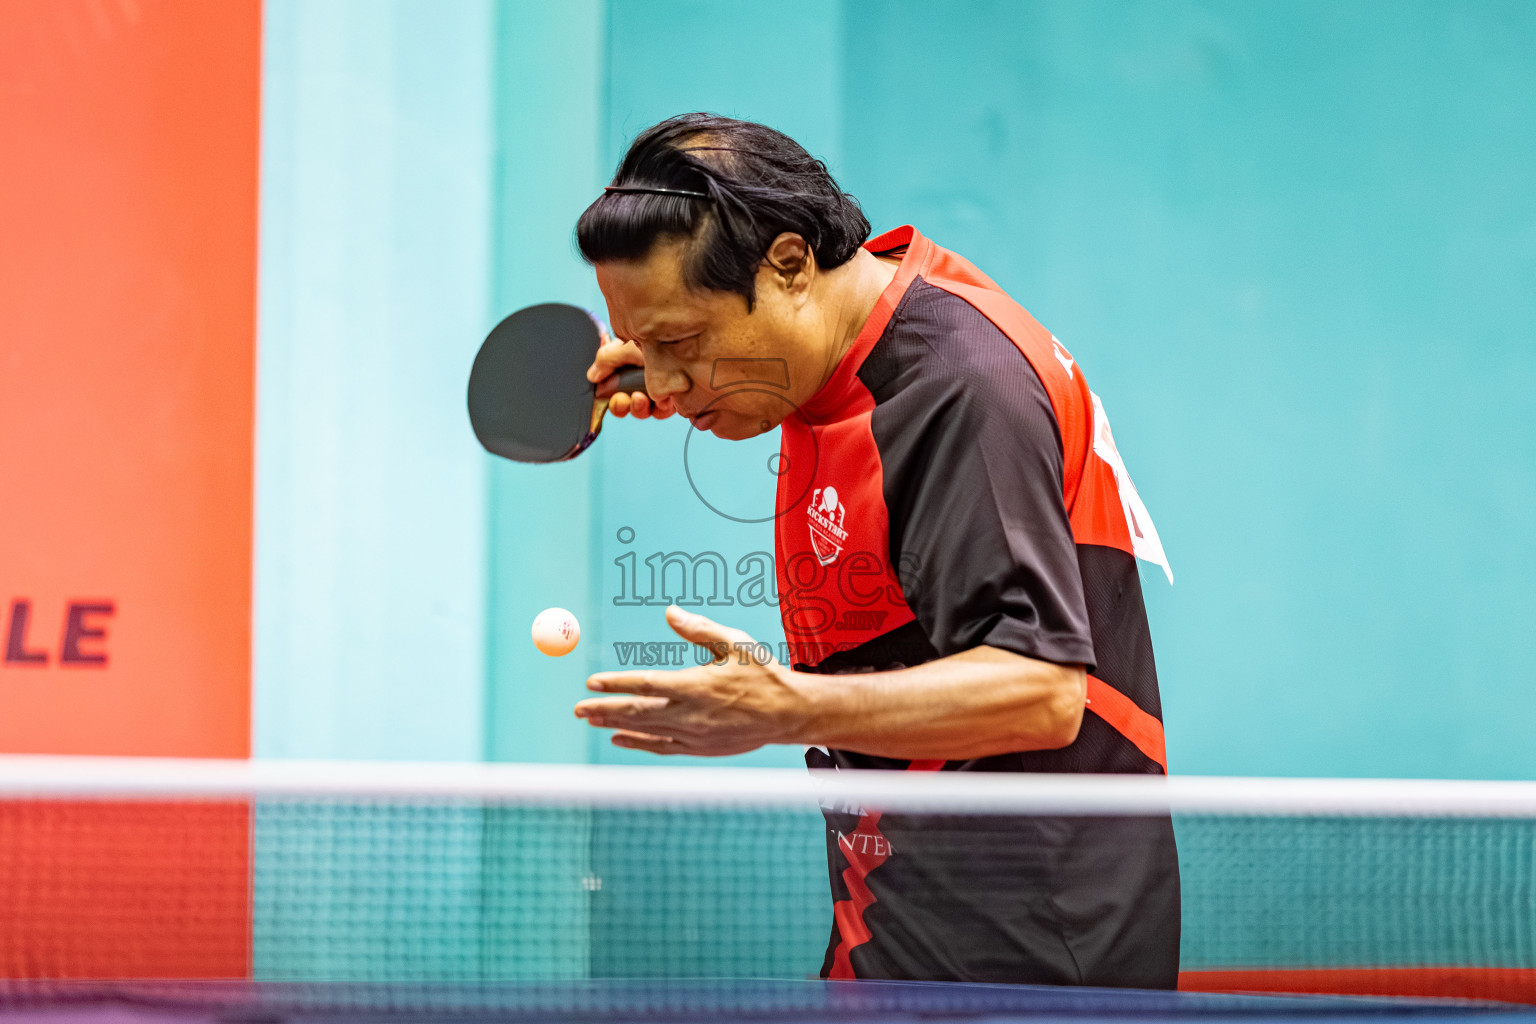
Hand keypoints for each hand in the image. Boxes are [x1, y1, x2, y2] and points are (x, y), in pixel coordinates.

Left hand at [574, 606, 811, 755]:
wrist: (789, 714)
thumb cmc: (764, 674)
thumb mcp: (735, 643)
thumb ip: (699, 629)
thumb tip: (670, 612)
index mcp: (696, 685)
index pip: (645, 684)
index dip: (616, 684)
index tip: (592, 681)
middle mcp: (690, 714)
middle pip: (637, 713)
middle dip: (604, 709)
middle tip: (578, 708)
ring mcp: (693, 735)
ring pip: (645, 732)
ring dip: (616, 725)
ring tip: (591, 720)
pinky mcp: (700, 749)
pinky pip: (661, 748)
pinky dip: (638, 743)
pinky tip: (620, 738)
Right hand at [587, 329, 674, 419]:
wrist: (687, 339)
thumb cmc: (659, 338)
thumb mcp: (628, 344)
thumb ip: (607, 359)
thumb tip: (592, 376)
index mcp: (628, 368)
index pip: (612, 388)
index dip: (607, 395)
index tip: (604, 393)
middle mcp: (642, 380)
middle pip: (624, 404)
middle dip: (620, 406)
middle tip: (622, 399)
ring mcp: (659, 390)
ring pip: (642, 410)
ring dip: (638, 408)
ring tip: (640, 398)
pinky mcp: (675, 398)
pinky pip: (662, 412)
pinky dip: (660, 409)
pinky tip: (662, 400)